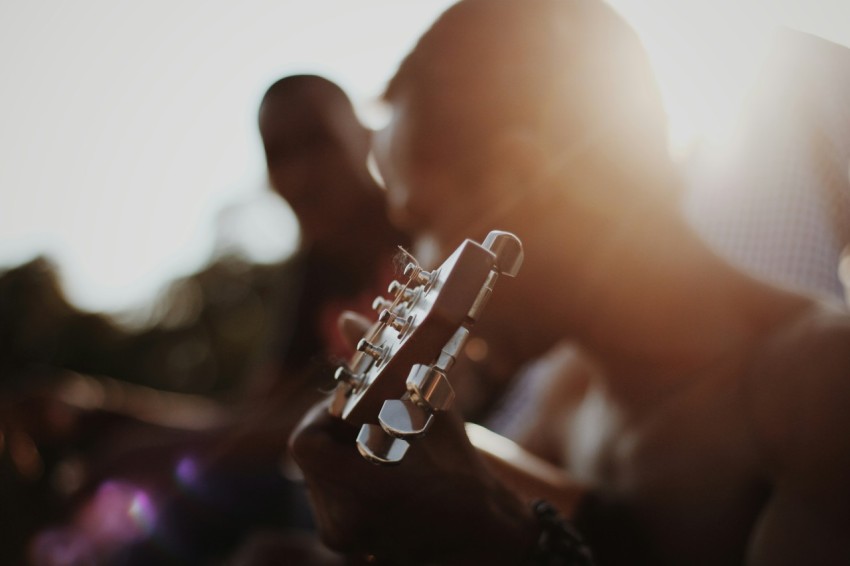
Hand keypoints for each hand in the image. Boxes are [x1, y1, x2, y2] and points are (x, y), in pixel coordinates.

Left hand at [289, 381, 537, 563]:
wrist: (481, 534)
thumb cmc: (460, 471)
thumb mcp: (428, 411)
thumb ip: (383, 367)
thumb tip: (348, 320)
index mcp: (362, 494)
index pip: (304, 443)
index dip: (324, 415)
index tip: (357, 405)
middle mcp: (342, 522)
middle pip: (311, 454)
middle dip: (338, 429)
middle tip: (376, 419)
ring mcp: (341, 536)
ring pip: (316, 472)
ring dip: (342, 449)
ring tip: (383, 442)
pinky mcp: (343, 540)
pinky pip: (327, 491)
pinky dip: (347, 469)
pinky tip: (382, 465)